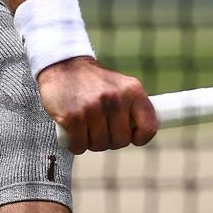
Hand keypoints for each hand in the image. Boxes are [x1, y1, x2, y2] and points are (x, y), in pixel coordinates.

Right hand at [39, 57, 157, 153]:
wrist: (63, 66)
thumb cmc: (94, 83)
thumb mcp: (120, 87)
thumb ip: (132, 108)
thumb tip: (141, 135)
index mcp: (133, 91)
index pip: (149, 127)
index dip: (140, 138)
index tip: (131, 137)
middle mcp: (116, 98)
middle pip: (121, 141)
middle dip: (110, 140)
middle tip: (101, 128)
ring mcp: (94, 107)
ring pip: (100, 145)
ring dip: (91, 142)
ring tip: (86, 126)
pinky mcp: (74, 116)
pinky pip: (79, 146)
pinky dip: (75, 144)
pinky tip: (73, 132)